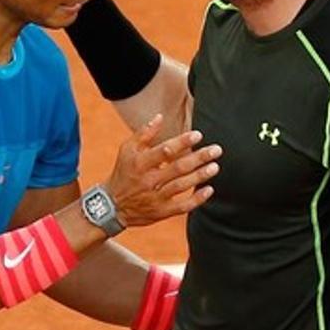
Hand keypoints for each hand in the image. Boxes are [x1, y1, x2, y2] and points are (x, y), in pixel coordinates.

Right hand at [105, 114, 220, 226]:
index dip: (182, 142)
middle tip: (216, 150)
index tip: (198, 135)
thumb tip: (160, 117)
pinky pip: (182, 206)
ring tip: (215, 167)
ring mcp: (156, 197)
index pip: (164, 151)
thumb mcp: (127, 150)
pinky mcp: (161, 212)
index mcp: (141, 163)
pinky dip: (197, 199)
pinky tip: (209, 190)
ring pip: (182, 186)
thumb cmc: (123, 172)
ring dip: (200, 176)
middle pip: (178, 168)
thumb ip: (144, 133)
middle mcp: (149, 180)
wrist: (112, 205)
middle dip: (199, 158)